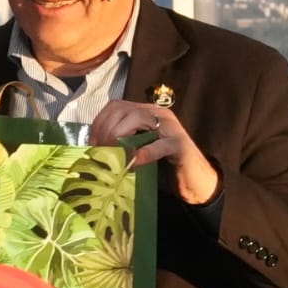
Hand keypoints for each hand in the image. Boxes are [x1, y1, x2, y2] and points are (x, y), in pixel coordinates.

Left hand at [90, 101, 219, 204]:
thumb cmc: (162, 167)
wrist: (195, 180)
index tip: (91, 143)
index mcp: (145, 113)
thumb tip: (93, 148)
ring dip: (120, 137)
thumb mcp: (137, 150)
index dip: (99, 123)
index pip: (115, 107)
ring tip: (113, 156)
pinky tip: (133, 163)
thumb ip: (120, 144)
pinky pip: (160, 144)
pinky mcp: (180, 145)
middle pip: (123, 110)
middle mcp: (157, 114)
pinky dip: (144, 153)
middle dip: (106, 130)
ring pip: (139, 119)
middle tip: (100, 152)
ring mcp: (170, 127)